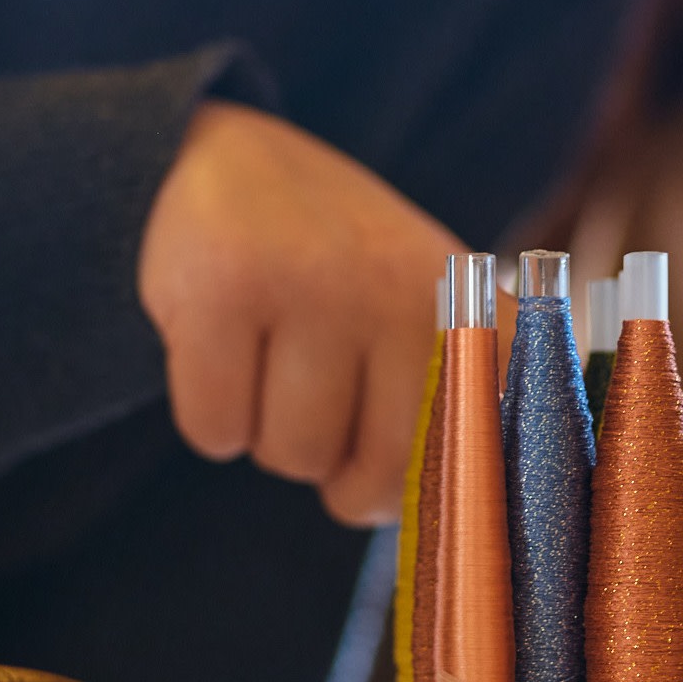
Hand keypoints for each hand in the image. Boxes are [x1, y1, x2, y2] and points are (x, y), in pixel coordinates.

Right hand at [137, 101, 461, 525]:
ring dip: (266, 436)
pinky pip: (215, 432)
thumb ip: (463, 407)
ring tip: (270, 361)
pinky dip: (209, 419)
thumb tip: (457, 521)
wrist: (233, 161)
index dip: (423, 493)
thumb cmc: (344, 274)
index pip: (473, 461)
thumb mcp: (428, 316)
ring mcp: (315, 283)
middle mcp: (405, 288)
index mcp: (471, 309)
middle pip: (370, 477)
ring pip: (290, 458)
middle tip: (318, 398)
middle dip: (331, 466)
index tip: (398, 481)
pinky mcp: (222, 288)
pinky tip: (221, 352)